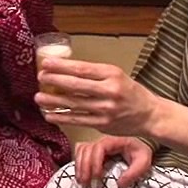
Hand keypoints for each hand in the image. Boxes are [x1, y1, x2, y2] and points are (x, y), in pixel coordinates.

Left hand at [34, 58, 159, 136]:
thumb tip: (65, 69)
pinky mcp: (102, 124)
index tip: (46, 63)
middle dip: (54, 80)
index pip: (82, 68)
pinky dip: (61, 117)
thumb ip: (94, 73)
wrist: (149, 115)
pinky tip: (49, 114)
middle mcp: (109, 91)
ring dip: (53, 100)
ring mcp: (105, 109)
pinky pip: (77, 120)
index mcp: (112, 74)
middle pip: (76, 85)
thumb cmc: (130, 92)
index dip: (62, 66)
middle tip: (40, 77)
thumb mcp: (116, 75)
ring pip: (73, 104)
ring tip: (39, 97)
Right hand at [74, 136, 152, 187]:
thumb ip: (133, 173)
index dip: (95, 162)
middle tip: (86, 182)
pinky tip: (80, 172)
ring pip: (81, 149)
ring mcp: (97, 142)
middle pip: (86, 149)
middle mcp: (103, 140)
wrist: (141, 144)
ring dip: (79, 165)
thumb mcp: (143, 162)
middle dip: (84, 167)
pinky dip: (78, 161)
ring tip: (82, 180)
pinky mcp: (94, 147)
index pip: (99, 148)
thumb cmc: (140, 151)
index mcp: (114, 140)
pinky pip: (80, 150)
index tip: (97, 177)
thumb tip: (120, 184)